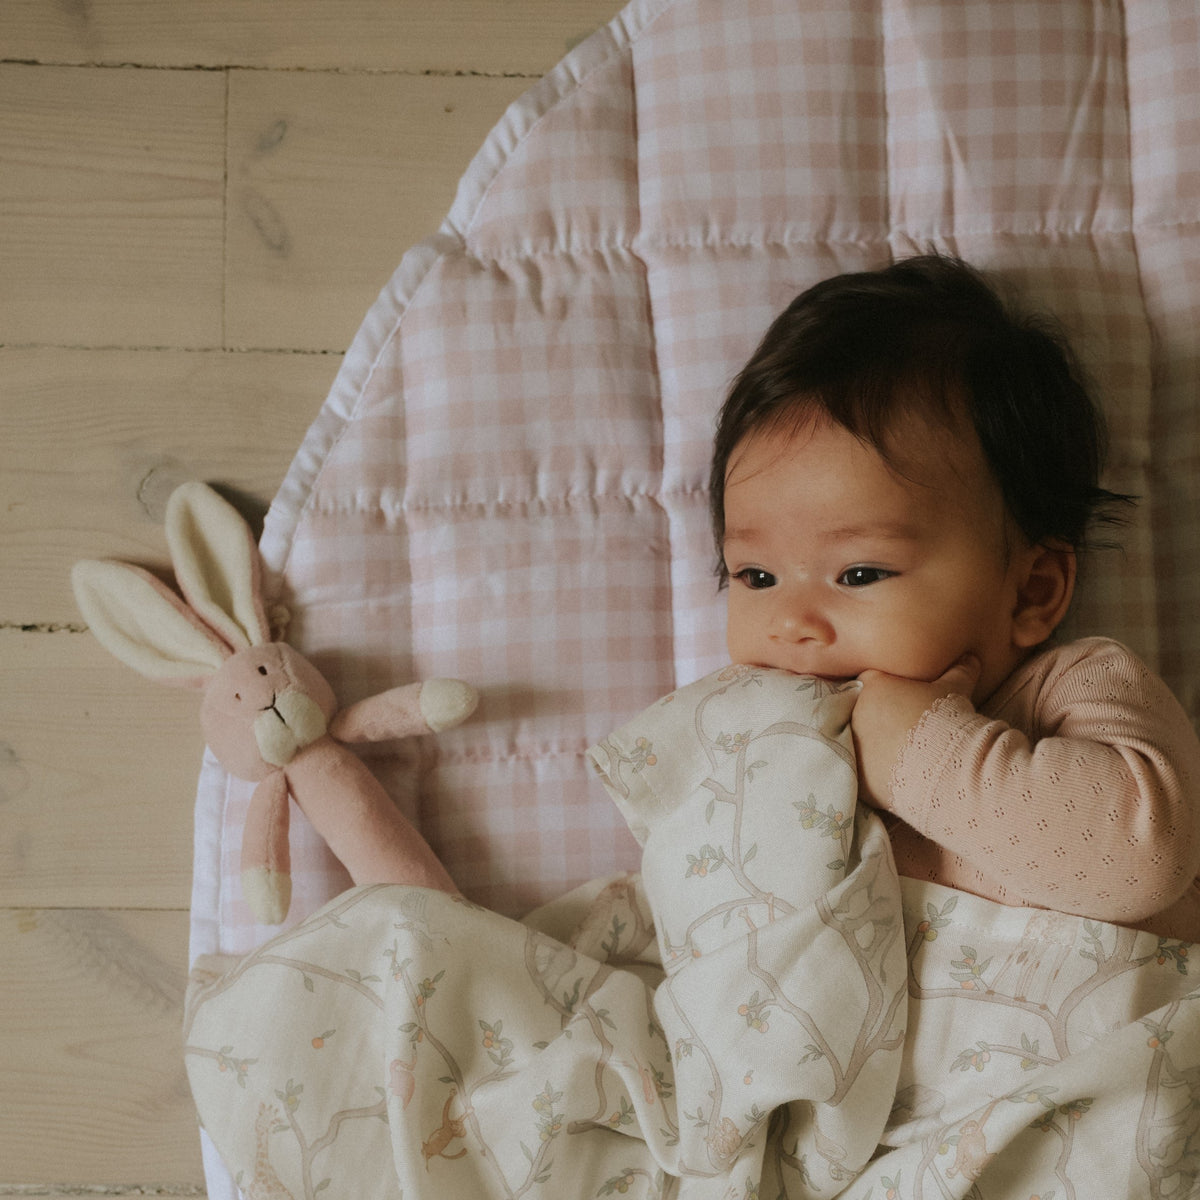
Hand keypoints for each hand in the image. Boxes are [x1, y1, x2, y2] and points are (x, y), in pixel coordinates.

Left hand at [851, 656, 980, 807]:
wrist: (946, 765)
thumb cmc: (949, 719)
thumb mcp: (956, 689)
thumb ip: (959, 670)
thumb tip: (971, 658)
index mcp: (874, 685)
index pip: (870, 680)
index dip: (884, 688)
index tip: (897, 698)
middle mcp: (856, 712)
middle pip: (860, 709)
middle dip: (875, 716)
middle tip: (899, 728)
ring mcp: (854, 743)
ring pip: (857, 740)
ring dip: (873, 743)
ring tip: (898, 752)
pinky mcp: (857, 773)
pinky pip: (861, 769)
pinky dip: (873, 770)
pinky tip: (894, 772)